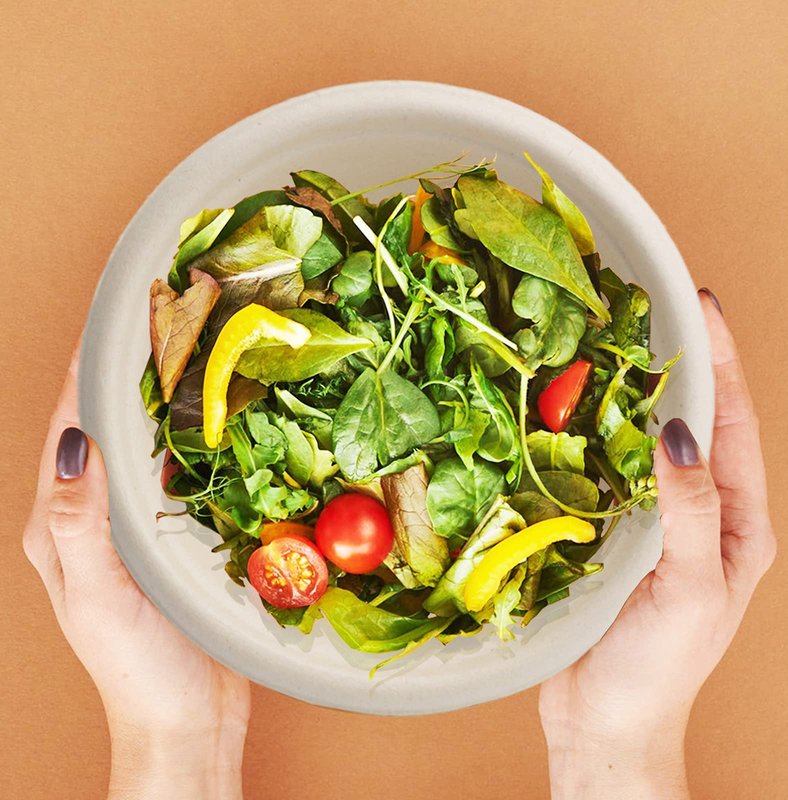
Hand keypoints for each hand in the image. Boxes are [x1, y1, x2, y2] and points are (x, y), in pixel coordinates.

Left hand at [23, 348, 250, 799]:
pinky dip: (193, 440)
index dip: (87, 374)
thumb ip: (78, 525)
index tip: (116, 323)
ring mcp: (134, 527)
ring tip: (191, 358)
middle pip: (104, 429)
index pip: (69, 431)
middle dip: (126, 375)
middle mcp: (93, 518)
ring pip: (143, 448)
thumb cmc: (139, 669)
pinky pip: (178, 475)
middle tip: (164, 327)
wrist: (186, 720)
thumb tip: (75, 443)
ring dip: (161, 403)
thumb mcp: (101, 599)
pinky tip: (218, 421)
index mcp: (60, 526)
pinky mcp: (173, 537)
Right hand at [539, 290, 775, 799]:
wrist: (606, 721)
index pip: (735, 426)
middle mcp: (700, 514)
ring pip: (646, 442)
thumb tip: (679, 433)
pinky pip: (605, 471)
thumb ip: (691, 513)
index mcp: (738, 524)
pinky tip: (569, 413)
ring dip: (632, 396)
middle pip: (695, 423)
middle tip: (652, 313)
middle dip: (680, 365)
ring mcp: (653, 521)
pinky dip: (591, 436)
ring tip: (610, 347)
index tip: (702, 308)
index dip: (722, 364)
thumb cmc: (658, 669)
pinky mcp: (610, 532)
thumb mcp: (689, 589)